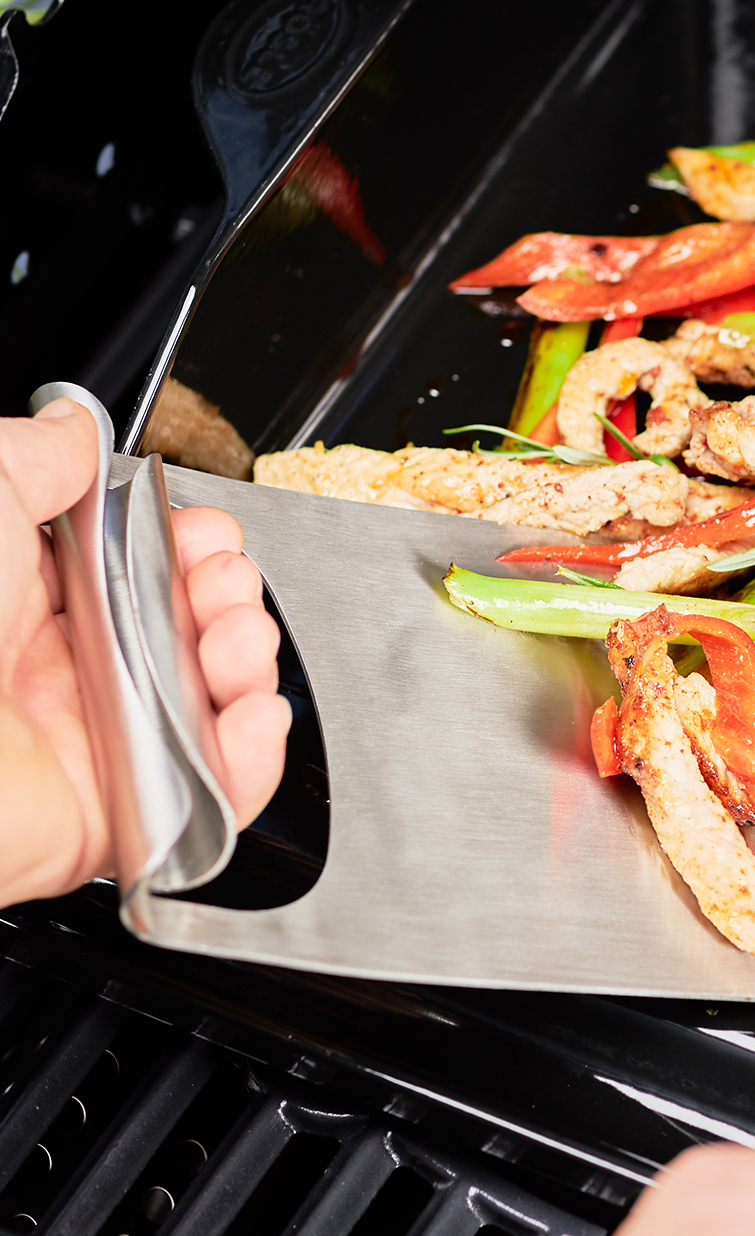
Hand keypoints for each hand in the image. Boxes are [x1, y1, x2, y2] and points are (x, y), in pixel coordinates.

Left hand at [0, 399, 290, 904]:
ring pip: (213, 700)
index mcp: (21, 599)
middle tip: (216, 584)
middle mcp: (59, 671)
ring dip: (250, 660)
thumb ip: (37, 454)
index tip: (195, 532)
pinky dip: (251, 753)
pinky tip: (245, 712)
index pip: (137, 565)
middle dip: (229, 592)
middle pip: (188, 626)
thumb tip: (74, 423)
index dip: (187, 542)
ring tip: (233, 641)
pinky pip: (215, 789)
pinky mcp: (120, 812)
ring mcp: (93, 742)